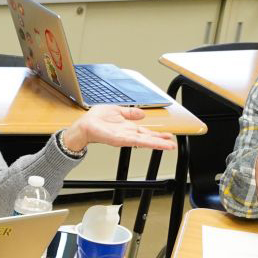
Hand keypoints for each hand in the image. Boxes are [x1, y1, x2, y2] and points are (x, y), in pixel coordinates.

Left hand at [60, 105, 176, 153]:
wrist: (85, 125)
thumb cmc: (96, 119)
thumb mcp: (118, 111)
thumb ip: (130, 113)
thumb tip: (141, 113)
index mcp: (128, 127)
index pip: (146, 132)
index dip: (157, 134)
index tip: (167, 136)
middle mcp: (128, 134)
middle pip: (148, 138)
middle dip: (161, 141)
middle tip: (173, 144)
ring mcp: (126, 137)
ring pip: (146, 141)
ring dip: (158, 143)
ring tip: (170, 146)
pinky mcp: (122, 140)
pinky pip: (137, 141)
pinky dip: (148, 142)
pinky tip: (155, 144)